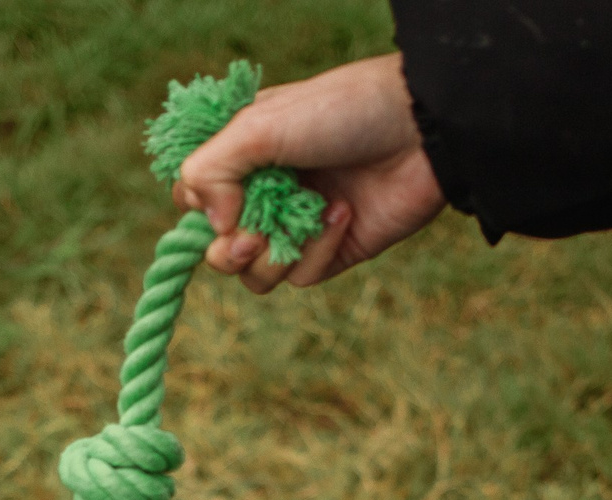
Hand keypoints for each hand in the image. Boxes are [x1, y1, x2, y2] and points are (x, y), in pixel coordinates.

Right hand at [171, 54, 447, 293]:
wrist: (419, 130)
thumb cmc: (339, 111)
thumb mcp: (259, 126)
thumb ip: (211, 170)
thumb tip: (210, 225)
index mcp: (242, 155)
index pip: (192, 200)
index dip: (196, 211)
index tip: (219, 200)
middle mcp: (265, 192)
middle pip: (218, 250)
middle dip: (229, 252)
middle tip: (251, 237)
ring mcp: (298, 225)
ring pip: (256, 274)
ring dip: (274, 255)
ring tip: (306, 216)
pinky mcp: (333, 251)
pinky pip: (302, 276)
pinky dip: (317, 250)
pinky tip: (342, 213)